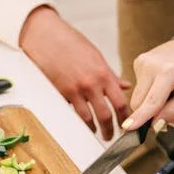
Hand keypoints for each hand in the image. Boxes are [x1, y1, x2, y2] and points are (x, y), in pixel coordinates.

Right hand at [19, 6, 128, 137]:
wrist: (46, 36)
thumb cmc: (71, 42)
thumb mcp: (96, 56)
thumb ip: (111, 74)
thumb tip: (125, 86)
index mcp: (103, 73)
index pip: (120, 102)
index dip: (126, 116)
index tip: (127, 123)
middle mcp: (91, 83)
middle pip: (105, 115)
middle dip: (110, 130)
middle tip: (111, 136)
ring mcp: (74, 90)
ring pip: (87, 118)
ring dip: (93, 129)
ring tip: (96, 133)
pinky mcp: (60, 93)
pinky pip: (71, 111)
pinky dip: (77, 120)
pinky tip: (80, 123)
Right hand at [122, 37, 173, 133]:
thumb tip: (155, 124)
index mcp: (168, 72)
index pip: (152, 101)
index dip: (140, 118)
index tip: (128, 128)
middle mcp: (151, 65)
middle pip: (139, 103)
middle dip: (150, 113)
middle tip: (169, 107)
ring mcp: (142, 62)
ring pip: (137, 97)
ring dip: (150, 102)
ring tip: (168, 91)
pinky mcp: (138, 62)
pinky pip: (138, 88)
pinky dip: (149, 91)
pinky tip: (161, 83)